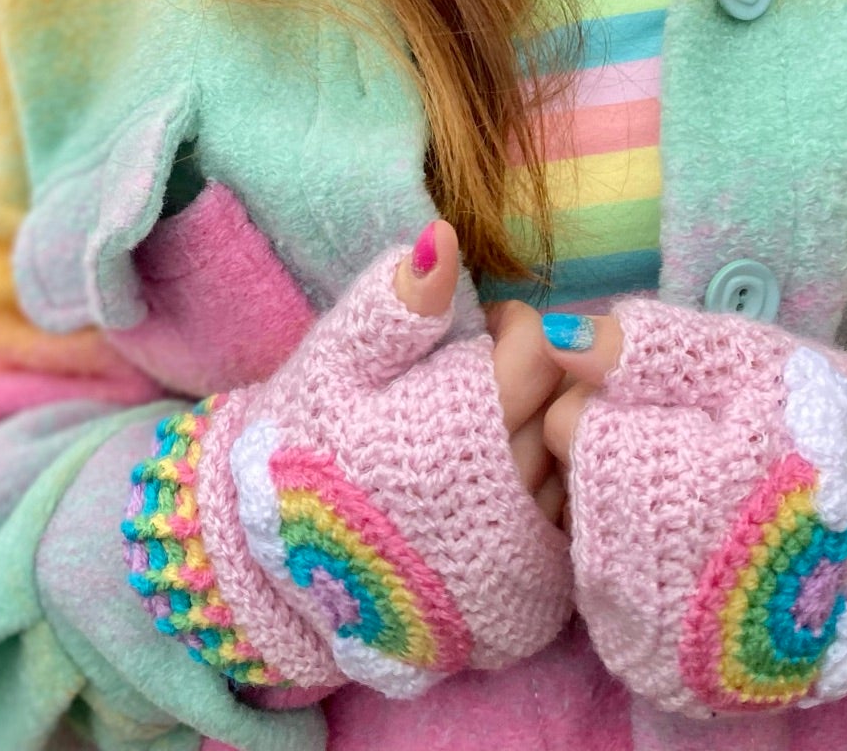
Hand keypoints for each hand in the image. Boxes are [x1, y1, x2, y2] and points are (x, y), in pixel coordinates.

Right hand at [210, 224, 572, 693]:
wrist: (275, 567)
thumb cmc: (309, 445)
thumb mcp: (336, 361)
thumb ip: (396, 303)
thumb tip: (442, 239)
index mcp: (463, 430)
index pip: (542, 350)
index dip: (513, 328)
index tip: (477, 335)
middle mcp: (504, 501)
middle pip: (564, 409)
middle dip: (535, 382)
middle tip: (483, 387)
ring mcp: (518, 561)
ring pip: (571, 470)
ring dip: (544, 442)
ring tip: (488, 439)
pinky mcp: (523, 608)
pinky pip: (568, 536)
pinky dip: (548, 505)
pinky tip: (501, 495)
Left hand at [527, 300, 846, 715]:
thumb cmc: (827, 423)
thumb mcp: (743, 359)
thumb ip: (642, 345)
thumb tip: (553, 337)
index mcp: (673, 486)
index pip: (570, 426)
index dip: (612, 403)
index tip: (673, 407)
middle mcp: (657, 580)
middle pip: (576, 493)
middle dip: (616, 461)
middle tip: (696, 452)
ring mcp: (666, 644)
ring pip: (590, 554)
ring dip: (624, 520)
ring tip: (703, 502)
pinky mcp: (682, 681)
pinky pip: (620, 615)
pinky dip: (642, 580)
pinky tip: (696, 555)